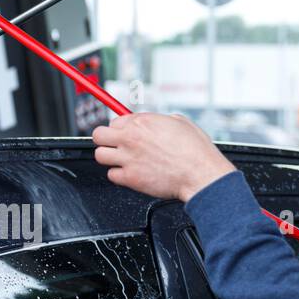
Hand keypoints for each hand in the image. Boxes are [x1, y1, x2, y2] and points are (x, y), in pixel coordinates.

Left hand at [92, 113, 235, 202]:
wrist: (200, 174)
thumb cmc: (195, 150)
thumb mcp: (179, 122)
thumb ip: (158, 121)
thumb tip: (152, 122)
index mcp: (142, 122)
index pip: (114, 120)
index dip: (120, 128)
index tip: (124, 133)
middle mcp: (131, 138)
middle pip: (98, 135)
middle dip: (105, 140)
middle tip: (114, 145)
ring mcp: (128, 158)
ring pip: (100, 155)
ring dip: (109, 158)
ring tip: (121, 160)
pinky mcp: (130, 178)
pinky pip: (111, 175)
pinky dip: (119, 175)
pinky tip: (131, 173)